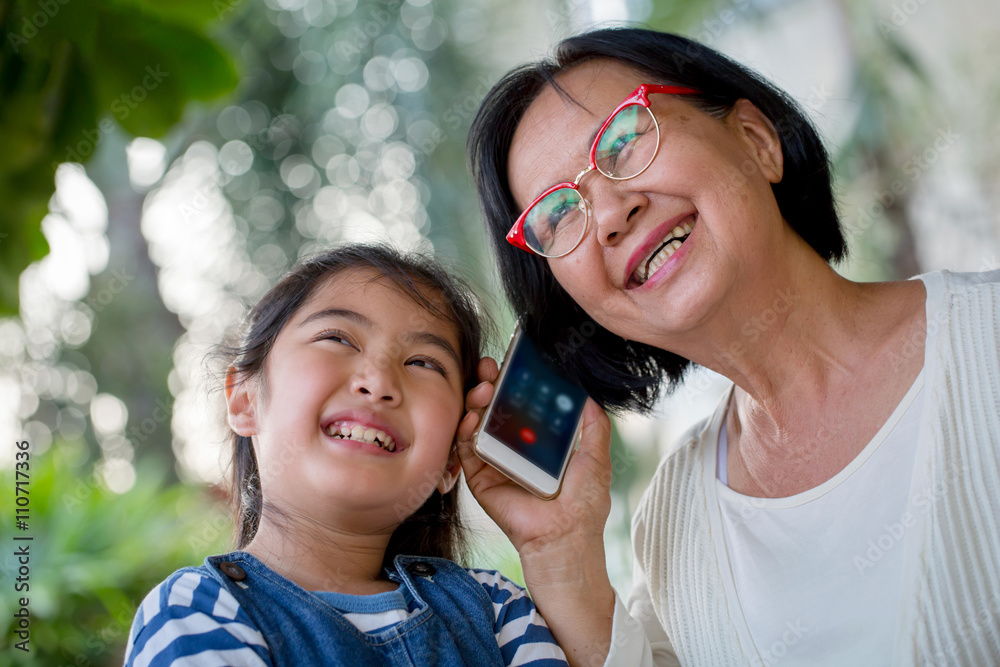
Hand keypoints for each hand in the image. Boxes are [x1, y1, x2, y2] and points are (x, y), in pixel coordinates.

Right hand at [457, 357, 617, 666]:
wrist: (565, 536)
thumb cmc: (583, 503)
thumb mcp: (595, 456)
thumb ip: (593, 426)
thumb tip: (588, 396)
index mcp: (539, 441)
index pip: (521, 403)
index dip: (514, 382)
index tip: (512, 363)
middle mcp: (513, 448)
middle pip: (494, 408)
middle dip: (490, 384)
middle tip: (490, 368)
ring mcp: (494, 462)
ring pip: (477, 423)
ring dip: (476, 401)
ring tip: (483, 388)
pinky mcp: (479, 478)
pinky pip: (466, 449)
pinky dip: (465, 430)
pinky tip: (472, 417)